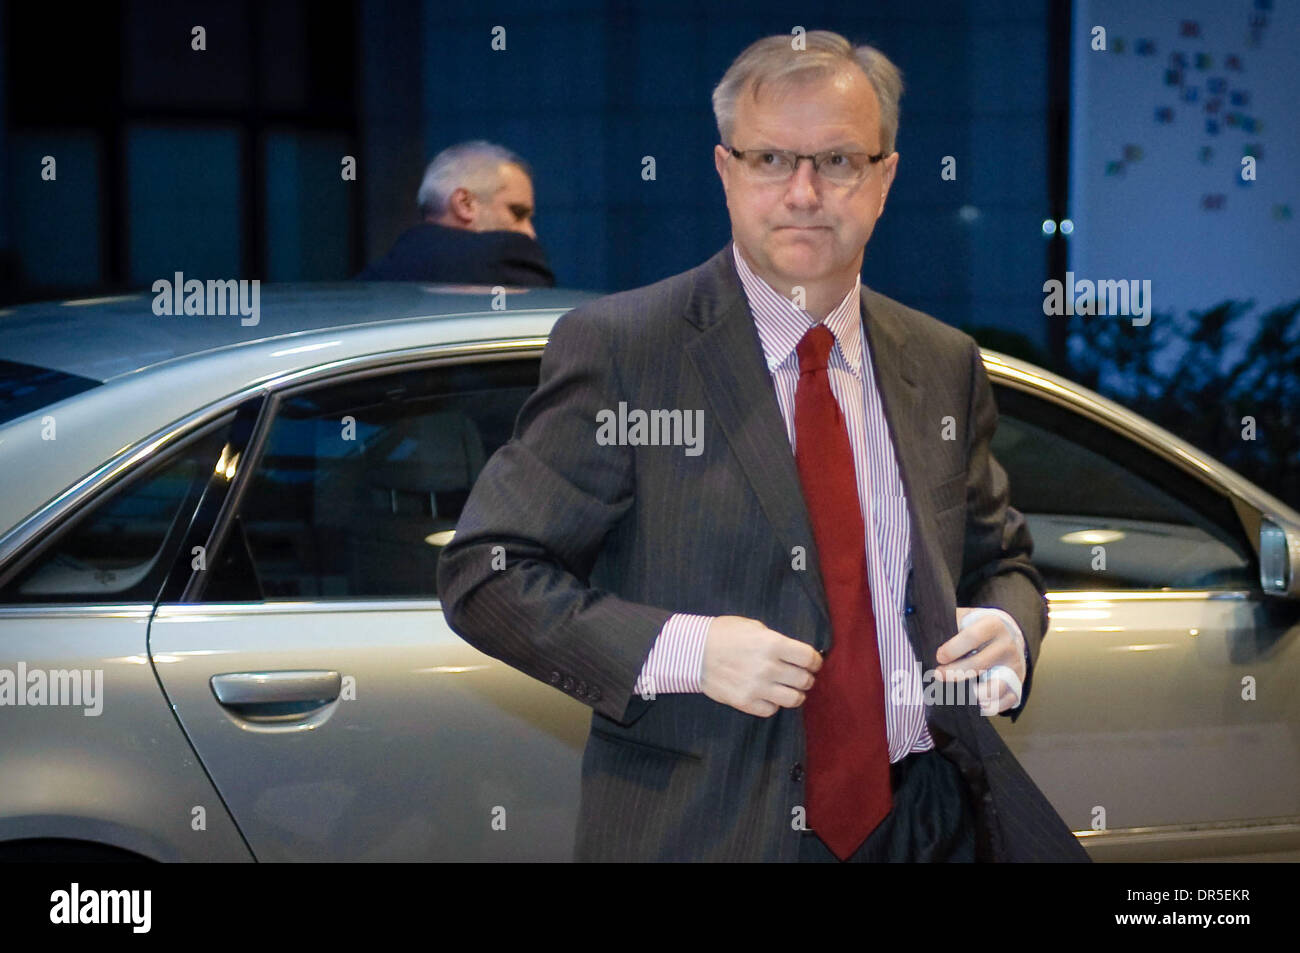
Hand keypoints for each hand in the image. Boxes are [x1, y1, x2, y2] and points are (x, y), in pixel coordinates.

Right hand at [701, 615, 822, 716]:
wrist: (692, 651)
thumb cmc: (724, 634)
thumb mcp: (754, 627)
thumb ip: (776, 640)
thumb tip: (795, 653)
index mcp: (773, 644)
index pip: (809, 658)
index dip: (815, 661)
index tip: (813, 663)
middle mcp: (768, 667)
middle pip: (805, 680)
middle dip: (806, 678)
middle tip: (800, 675)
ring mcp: (757, 687)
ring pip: (794, 700)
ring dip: (795, 694)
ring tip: (788, 689)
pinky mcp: (745, 702)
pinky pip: (771, 710)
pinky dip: (773, 704)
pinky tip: (768, 695)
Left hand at [935, 607, 1026, 715]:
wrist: (1008, 636)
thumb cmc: (977, 629)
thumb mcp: (966, 619)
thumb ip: (949, 622)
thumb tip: (920, 627)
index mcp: (993, 625)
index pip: (973, 636)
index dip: (953, 648)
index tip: (939, 657)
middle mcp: (1007, 645)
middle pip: (980, 663)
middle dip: (955, 673)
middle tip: (938, 676)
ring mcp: (1014, 667)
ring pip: (996, 686)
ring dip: (974, 694)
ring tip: (957, 695)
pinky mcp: (1017, 685)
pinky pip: (1006, 701)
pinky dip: (990, 707)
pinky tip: (974, 705)